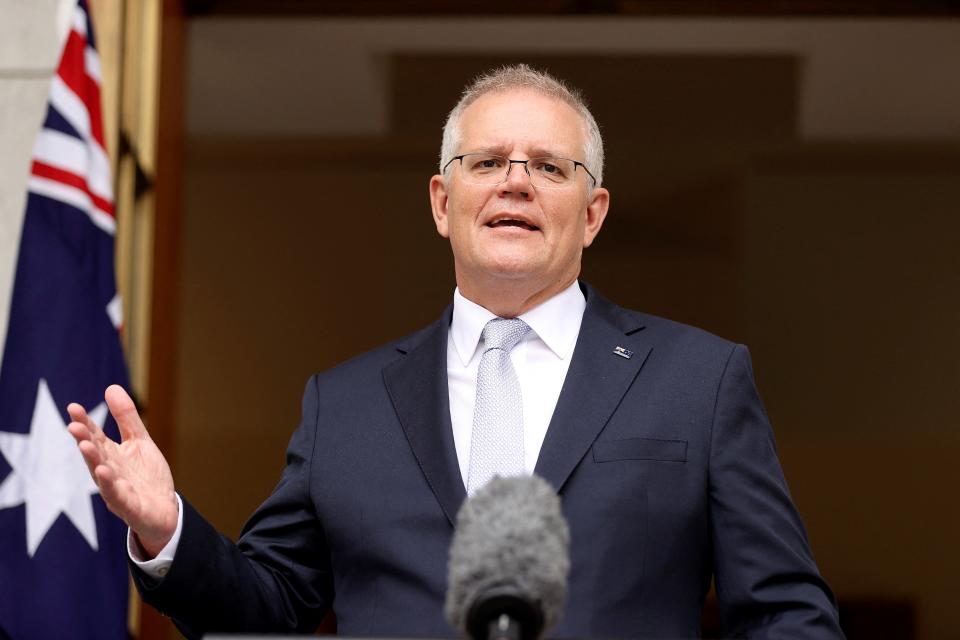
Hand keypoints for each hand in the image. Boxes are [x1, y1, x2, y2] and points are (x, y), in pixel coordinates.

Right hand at [67, 384, 177, 557]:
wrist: (164, 511)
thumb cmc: (146, 476)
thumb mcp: (140, 442)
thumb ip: (126, 418)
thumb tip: (110, 387)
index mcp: (111, 456)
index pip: (95, 437)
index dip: (85, 423)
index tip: (73, 407)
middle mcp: (110, 473)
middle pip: (95, 455)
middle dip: (84, 441)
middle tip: (74, 426)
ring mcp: (117, 491)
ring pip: (102, 476)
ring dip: (93, 462)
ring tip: (86, 446)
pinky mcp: (130, 507)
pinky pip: (119, 497)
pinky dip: (112, 486)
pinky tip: (105, 473)